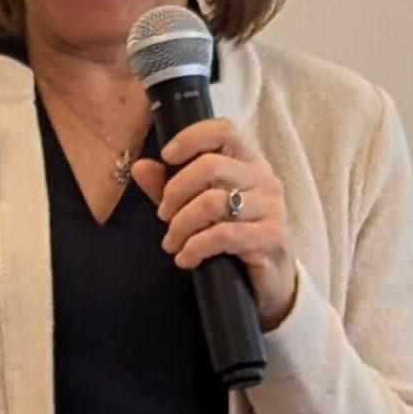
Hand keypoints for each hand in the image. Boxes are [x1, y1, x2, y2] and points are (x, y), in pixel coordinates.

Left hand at [130, 117, 297, 330]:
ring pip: (213, 202)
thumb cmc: (231, 238)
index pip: (224, 130)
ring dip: (181, 225)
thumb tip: (140, 167)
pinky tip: (185, 259)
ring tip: (171, 243)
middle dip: (175, 192)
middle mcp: (264, 179)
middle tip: (163, 216)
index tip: (166, 156)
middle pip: (210, 166)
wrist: (267, 283)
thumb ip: (169, 186)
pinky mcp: (272, 237)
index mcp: (248, 162)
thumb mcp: (196, 208)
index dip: (191, 138)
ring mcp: (272, 208)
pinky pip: (224, 235)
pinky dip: (195, 247)